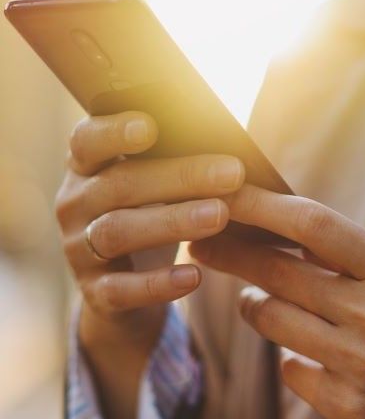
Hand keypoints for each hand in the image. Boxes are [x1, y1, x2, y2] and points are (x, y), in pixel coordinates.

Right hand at [56, 110, 245, 418]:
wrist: (125, 290)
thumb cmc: (153, 215)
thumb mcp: (159, 186)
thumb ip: (179, 162)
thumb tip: (234, 149)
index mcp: (88, 166)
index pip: (88, 141)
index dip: (114, 132)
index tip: (151, 126)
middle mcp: (76, 203)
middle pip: (121, 184)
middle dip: (180, 177)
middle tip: (234, 173)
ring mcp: (79, 249)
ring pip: (118, 232)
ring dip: (172, 222)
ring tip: (219, 215)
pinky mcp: (95, 292)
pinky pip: (121, 289)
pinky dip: (158, 284)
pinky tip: (194, 276)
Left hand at [190, 186, 364, 418]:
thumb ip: (362, 262)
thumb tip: (289, 234)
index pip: (313, 224)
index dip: (260, 204)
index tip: (225, 190)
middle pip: (278, 271)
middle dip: (230, 252)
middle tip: (199, 242)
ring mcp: (362, 365)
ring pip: (274, 321)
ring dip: (256, 307)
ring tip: (256, 300)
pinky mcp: (350, 412)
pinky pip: (292, 370)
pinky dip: (292, 357)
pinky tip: (309, 355)